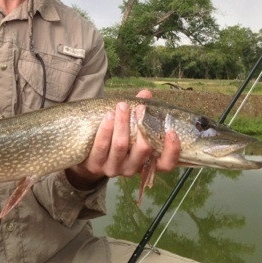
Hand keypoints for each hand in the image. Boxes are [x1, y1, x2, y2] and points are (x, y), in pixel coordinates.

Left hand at [65, 90, 180, 189]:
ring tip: (122, 106)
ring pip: (121, 146)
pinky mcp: (95, 165)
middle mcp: (132, 169)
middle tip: (140, 108)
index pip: (165, 164)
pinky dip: (106, 129)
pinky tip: (108, 115)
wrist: (89, 157)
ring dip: (122, 124)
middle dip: (142, 127)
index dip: (172, 151)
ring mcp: (113, 168)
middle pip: (142, 151)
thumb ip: (140, 113)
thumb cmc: (117, 139)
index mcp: (146, 163)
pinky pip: (101, 146)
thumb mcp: (131, 130)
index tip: (171, 132)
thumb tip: (146, 93)